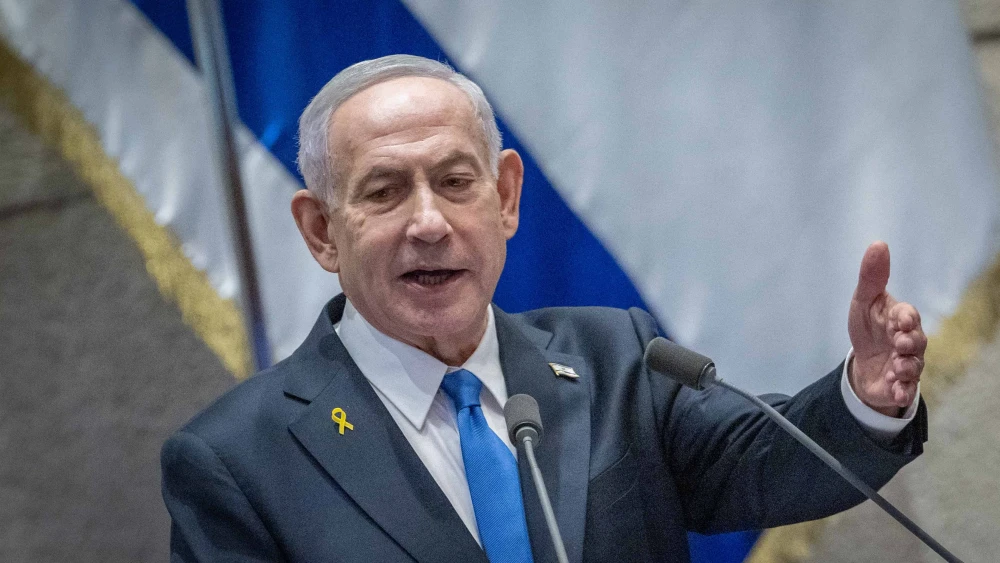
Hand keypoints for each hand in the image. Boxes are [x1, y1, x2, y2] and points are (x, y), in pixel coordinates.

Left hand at [847, 241, 925, 416]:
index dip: (906, 317)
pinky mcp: (900, 385)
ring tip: (897, 369)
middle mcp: (909, 341)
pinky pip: (906, 389)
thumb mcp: (863, 301)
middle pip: (917, 341)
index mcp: (901, 319)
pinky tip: (894, 391)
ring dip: (907, 367)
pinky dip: (902, 391)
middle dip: (910, 342)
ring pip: (914, 366)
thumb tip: (879, 243)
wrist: (863, 362)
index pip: (908, 315)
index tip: (901, 320)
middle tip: (900, 344)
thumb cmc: (868, 327)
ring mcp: (907, 364)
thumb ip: (871, 276)